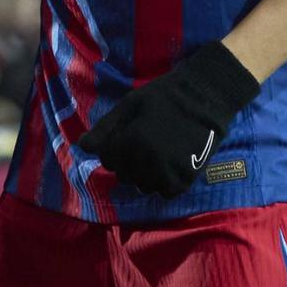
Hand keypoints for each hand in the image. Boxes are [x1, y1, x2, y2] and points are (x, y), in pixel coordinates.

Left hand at [78, 42, 259, 198]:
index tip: (130, 133)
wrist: (206, 94)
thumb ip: (104, 129)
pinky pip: (166, 192)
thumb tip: (81, 146)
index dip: (116, 146)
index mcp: (130, 141)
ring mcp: (168, 171)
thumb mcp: (129, 105)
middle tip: (146, 141)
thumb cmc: (164, 96)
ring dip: (146, 173)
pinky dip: (165, 182)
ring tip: (159, 151)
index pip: (108, 159)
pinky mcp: (186, 177)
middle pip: (124, 175)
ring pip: (144, 185)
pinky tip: (171, 162)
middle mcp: (147, 160)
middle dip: (129, 161)